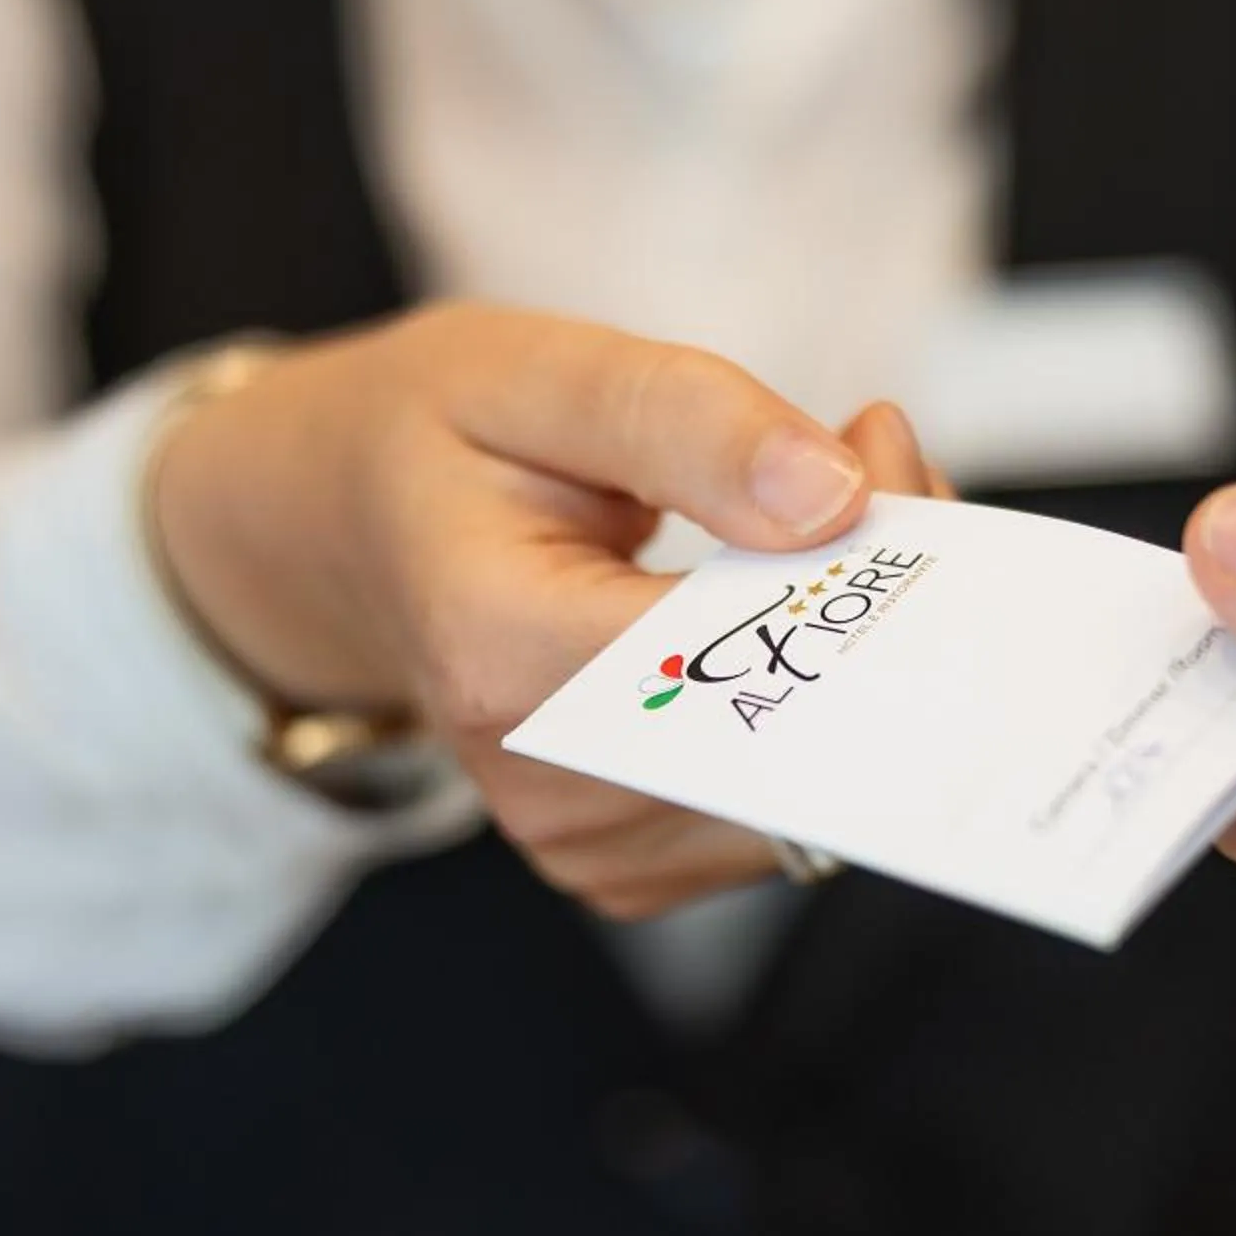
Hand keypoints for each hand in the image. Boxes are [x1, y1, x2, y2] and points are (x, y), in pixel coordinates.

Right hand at [152, 301, 940, 917]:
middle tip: (883, 471)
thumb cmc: (436, 439)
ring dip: (858, 659)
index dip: (845, 575)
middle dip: (875, 614)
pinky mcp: (630, 863)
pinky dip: (821, 710)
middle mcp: (544, 779)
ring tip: (819, 522)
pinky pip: (782, 808)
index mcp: (502, 649)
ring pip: (809, 785)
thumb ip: (691, 421)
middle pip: (790, 739)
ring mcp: (584, 842)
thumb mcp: (541, 371)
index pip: (733, 655)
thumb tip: (834, 500)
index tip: (888, 467)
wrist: (347, 529)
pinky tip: (787, 604)